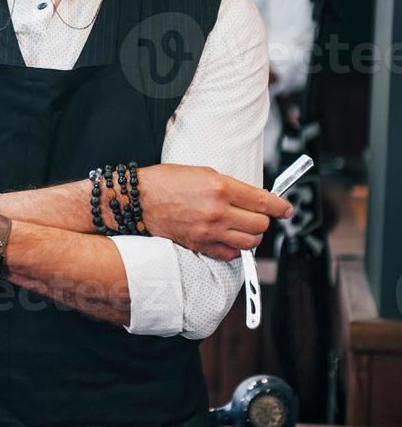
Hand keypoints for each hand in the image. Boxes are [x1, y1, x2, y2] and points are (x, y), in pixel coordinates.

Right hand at [140, 164, 292, 260]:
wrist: (139, 200)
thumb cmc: (167, 181)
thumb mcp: (203, 172)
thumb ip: (229, 186)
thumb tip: (251, 197)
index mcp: (220, 187)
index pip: (263, 202)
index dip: (280, 206)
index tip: (286, 209)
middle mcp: (217, 211)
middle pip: (260, 225)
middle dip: (264, 220)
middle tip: (259, 215)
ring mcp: (208, 231)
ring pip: (249, 242)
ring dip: (252, 235)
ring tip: (245, 227)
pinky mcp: (199, 246)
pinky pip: (230, 254)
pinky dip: (236, 248)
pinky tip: (230, 238)